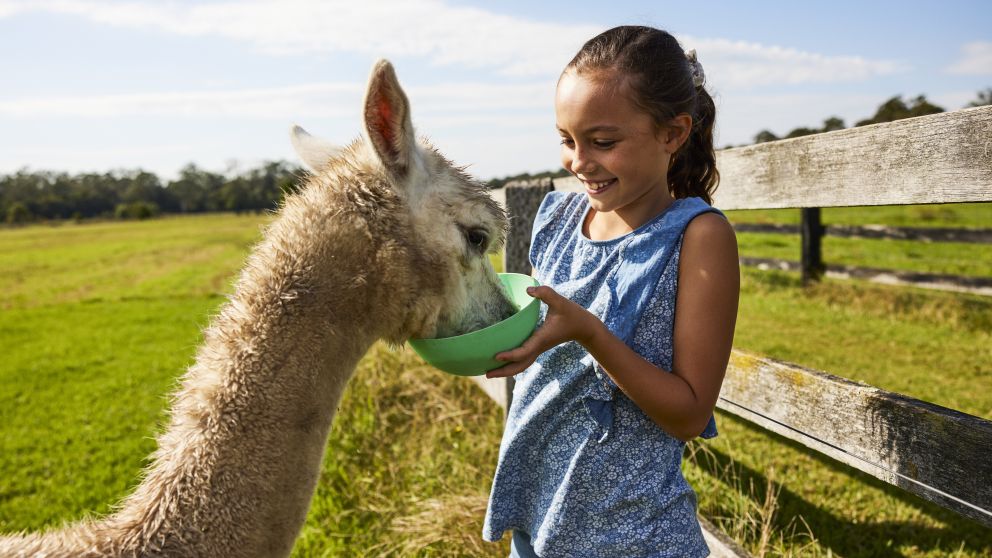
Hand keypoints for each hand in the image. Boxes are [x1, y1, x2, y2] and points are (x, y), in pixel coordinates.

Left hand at [485, 285, 602, 377]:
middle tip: (486, 374)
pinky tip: (502, 361)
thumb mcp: (560, 301)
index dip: (510, 355)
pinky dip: (512, 363)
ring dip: (506, 370)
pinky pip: (524, 359)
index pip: (524, 351)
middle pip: (520, 365)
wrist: (584, 328)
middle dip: (503, 371)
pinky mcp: (539, 346)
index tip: (496, 356)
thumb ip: (545, 293)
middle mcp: (539, 346)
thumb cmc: (572, 314)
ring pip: (521, 365)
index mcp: (541, 338)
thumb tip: (529, 289)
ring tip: (489, 372)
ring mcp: (539, 348)